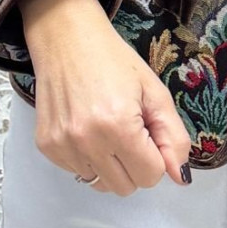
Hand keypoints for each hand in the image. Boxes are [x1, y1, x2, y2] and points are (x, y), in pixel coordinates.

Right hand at [17, 0, 192, 195]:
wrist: (67, 40)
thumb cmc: (114, 61)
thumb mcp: (154, 92)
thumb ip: (173, 137)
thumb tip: (180, 177)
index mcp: (119, 126)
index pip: (150, 175)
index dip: (157, 155)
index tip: (149, 131)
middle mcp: (87, 141)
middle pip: (126, 187)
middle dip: (136, 164)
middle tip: (131, 130)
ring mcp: (62, 147)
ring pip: (101, 184)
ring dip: (111, 164)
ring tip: (108, 128)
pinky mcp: (47, 147)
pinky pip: (78, 172)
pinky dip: (89, 158)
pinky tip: (88, 127)